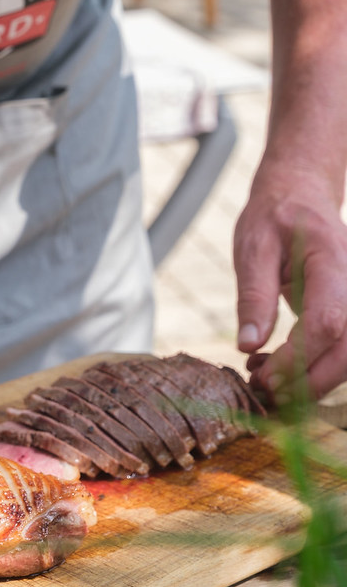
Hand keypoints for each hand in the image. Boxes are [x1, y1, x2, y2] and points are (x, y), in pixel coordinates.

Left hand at [234, 164, 346, 403]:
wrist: (301, 197)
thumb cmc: (274, 217)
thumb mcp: (253, 247)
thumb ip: (253, 295)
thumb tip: (248, 345)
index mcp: (333, 260)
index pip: (327, 321)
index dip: (298, 357)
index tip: (262, 374)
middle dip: (306, 382)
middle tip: (261, 389)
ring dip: (309, 381)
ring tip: (262, 378)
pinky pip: (341, 351)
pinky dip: (312, 370)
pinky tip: (275, 366)